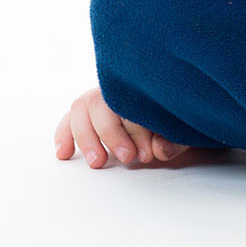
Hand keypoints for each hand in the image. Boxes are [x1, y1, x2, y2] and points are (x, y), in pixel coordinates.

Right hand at [54, 86, 187, 167]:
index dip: (136, 129)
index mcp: (142, 84)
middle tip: (128, 158)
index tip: (146, 152)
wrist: (172, 101)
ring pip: (82, 106)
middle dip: (113, 134)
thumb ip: (174, 138)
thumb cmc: (175, 115)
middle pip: (102, 102)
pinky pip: (70, 117)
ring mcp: (101, 96)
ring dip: (86, 137)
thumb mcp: (181, 127)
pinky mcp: (88, 111)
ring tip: (98, 162)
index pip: (131, 100)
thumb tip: (160, 149)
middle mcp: (117, 86)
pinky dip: (64, 133)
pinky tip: (64, 153)